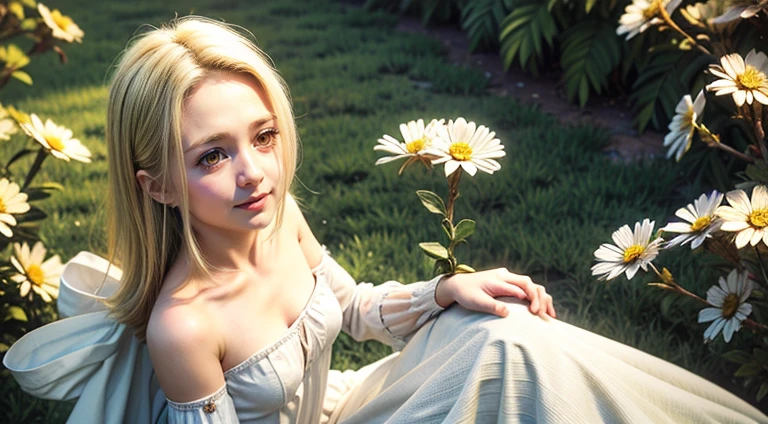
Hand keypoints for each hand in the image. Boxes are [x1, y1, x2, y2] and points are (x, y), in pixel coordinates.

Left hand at [435, 268, 555, 318]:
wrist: (457, 284)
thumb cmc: (466, 294)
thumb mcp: (476, 302)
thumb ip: (491, 306)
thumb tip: (507, 313)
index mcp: (498, 279)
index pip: (521, 287)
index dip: (531, 299)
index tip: (535, 313)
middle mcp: (505, 276)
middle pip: (529, 283)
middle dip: (540, 298)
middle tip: (544, 315)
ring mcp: (507, 277)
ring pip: (530, 284)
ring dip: (542, 297)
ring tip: (550, 314)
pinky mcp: (508, 282)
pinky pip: (525, 287)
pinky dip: (536, 297)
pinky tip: (543, 309)